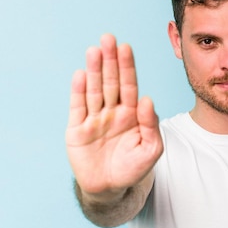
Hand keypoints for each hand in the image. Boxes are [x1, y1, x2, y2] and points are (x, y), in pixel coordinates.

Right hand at [65, 34, 162, 197]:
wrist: (110, 189)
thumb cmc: (133, 168)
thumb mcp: (151, 149)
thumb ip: (151, 125)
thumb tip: (147, 100)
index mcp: (131, 114)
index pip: (129, 85)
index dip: (127, 67)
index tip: (126, 47)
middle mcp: (112, 111)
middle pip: (110, 82)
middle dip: (110, 61)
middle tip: (108, 38)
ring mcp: (93, 119)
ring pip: (93, 90)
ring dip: (93, 70)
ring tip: (94, 51)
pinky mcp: (76, 129)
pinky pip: (78, 107)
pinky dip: (78, 91)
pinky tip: (80, 74)